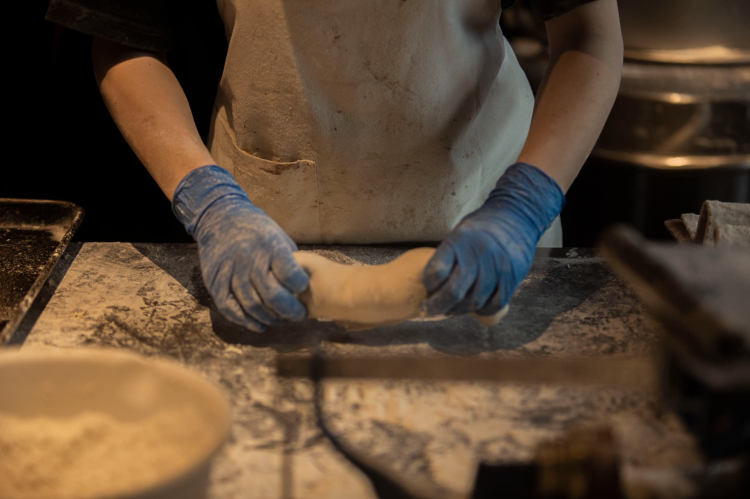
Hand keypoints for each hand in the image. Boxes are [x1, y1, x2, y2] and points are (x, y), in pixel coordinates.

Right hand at [172, 165, 308, 331]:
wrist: (219, 217)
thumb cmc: (256, 229)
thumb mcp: (277, 235)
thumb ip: (289, 260)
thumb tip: (304, 286)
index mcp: (269, 245)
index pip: (289, 273)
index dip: (300, 286)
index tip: (305, 291)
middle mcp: (249, 259)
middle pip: (272, 295)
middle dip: (290, 311)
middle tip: (299, 316)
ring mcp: (230, 272)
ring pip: (252, 306)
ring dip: (270, 318)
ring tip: (282, 320)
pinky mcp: (215, 282)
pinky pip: (230, 309)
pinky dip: (246, 321)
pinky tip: (259, 325)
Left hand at [422, 163, 564, 316]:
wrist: (516, 215)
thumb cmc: (480, 228)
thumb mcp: (458, 233)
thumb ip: (446, 257)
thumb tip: (430, 285)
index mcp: (459, 241)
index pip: (436, 272)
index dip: (428, 285)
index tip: (425, 290)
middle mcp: (479, 254)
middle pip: (454, 291)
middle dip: (437, 306)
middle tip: (429, 311)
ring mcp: (498, 268)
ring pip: (474, 301)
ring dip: (458, 310)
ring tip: (450, 310)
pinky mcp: (513, 278)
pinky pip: (494, 304)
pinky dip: (481, 310)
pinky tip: (473, 307)